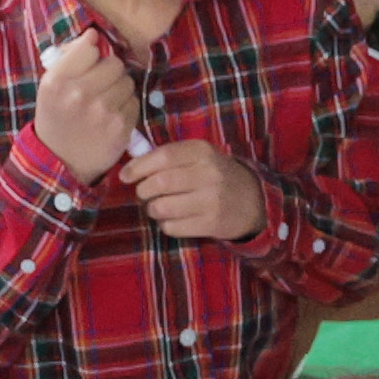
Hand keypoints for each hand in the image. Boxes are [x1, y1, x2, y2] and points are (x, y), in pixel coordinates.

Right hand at [31, 22, 141, 178]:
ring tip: (105, 100)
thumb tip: (93, 34)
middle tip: (100, 84)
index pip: (89, 48)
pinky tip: (112, 115)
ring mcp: (103, 110)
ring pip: (128, 81)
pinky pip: (135, 101)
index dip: (91, 55)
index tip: (88, 64)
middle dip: (109, 71)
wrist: (61, 160)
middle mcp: (80, 93)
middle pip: (114, 63)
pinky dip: (126, 106)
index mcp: (57, 81)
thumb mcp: (50, 87)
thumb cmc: (57, 117)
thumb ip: (69, 59)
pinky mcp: (122, 125)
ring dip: (120, 88)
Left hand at [124, 137, 268, 242]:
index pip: (163, 157)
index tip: (126, 176)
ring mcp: (212, 200)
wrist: (253, 201)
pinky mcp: (211, 223)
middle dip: (143, 191)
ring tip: (159, 206)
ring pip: (162, 207)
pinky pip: (172, 227)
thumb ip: (167, 156)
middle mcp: (209, 174)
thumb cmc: (215, 175)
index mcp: (202, 152)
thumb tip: (129, 165)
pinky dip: (166, 224)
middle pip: (159, 183)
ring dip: (153, 209)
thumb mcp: (197, 156)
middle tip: (145, 193)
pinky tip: (174, 219)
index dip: (138, 167)